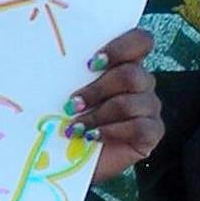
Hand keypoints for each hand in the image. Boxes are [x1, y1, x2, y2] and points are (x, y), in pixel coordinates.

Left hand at [67, 26, 160, 181]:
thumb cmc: (65, 118)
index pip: (141, 41)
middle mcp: (141, 83)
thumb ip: (68, 71)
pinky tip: (93, 137)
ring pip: (132, 102)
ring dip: (98, 115)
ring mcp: (149, 108)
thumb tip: (48, 54)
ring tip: (75, 127)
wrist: (67, 159)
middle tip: (71, 104)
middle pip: (131, 74)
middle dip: (97, 90)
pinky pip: (140, 127)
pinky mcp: (151, 133)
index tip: (91, 63)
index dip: (121, 47)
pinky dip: (112, 132)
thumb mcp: (62, 90)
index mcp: (124, 64)